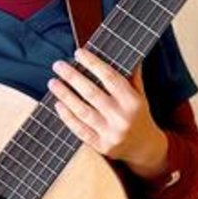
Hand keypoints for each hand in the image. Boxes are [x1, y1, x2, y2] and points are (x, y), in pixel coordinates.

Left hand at [49, 48, 168, 179]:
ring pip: (83, 111)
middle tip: (58, 65)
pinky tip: (58, 104)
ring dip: (65, 95)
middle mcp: (122, 117)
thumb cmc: (138, 114)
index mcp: (133, 101)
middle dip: (72, 77)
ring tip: (53, 82)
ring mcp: (111, 133)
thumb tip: (119, 50)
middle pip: (92, 93)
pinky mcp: (101, 146)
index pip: (110, 77)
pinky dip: (67, 117)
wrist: (144, 147)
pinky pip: (80, 130)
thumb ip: (131, 75)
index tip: (78, 52)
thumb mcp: (139, 94)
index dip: (93, 64)